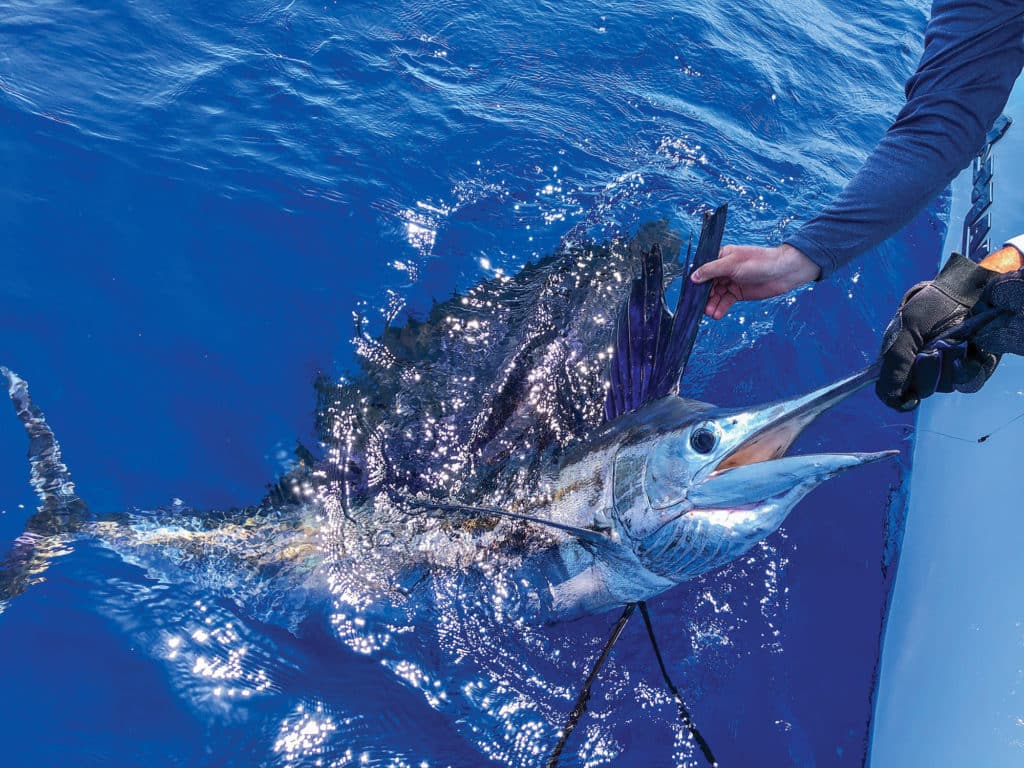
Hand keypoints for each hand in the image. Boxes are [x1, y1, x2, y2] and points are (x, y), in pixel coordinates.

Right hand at [690, 243, 821, 318]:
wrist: (783, 272)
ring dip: (711, 304)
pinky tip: (717, 315)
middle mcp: (724, 270)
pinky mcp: (738, 293)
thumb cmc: (759, 261)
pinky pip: (725, 302)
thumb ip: (711, 270)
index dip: (696, 281)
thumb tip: (693, 278)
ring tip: (709, 313)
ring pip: (715, 295)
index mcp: (721, 257)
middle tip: (698, 307)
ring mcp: (731, 282)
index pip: (703, 270)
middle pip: (707, 285)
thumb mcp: (732, 264)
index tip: (689, 293)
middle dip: (702, 296)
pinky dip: (720, 308)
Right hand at [877, 254, 998, 410]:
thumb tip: (893, 396)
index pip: (893, 392)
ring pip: (946, 385)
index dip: (899, 398)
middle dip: (928, 370)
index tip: (909, 398)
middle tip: (932, 348)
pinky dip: (970, 366)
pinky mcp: (970, 367)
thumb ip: (895, 362)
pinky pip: (969, 380)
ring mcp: (946, 369)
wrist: (965, 292)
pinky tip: (970, 349)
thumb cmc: (931, 306)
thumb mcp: (907, 329)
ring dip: (950, 363)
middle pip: (921, 390)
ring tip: (954, 340)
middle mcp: (922, 369)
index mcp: (900, 361)